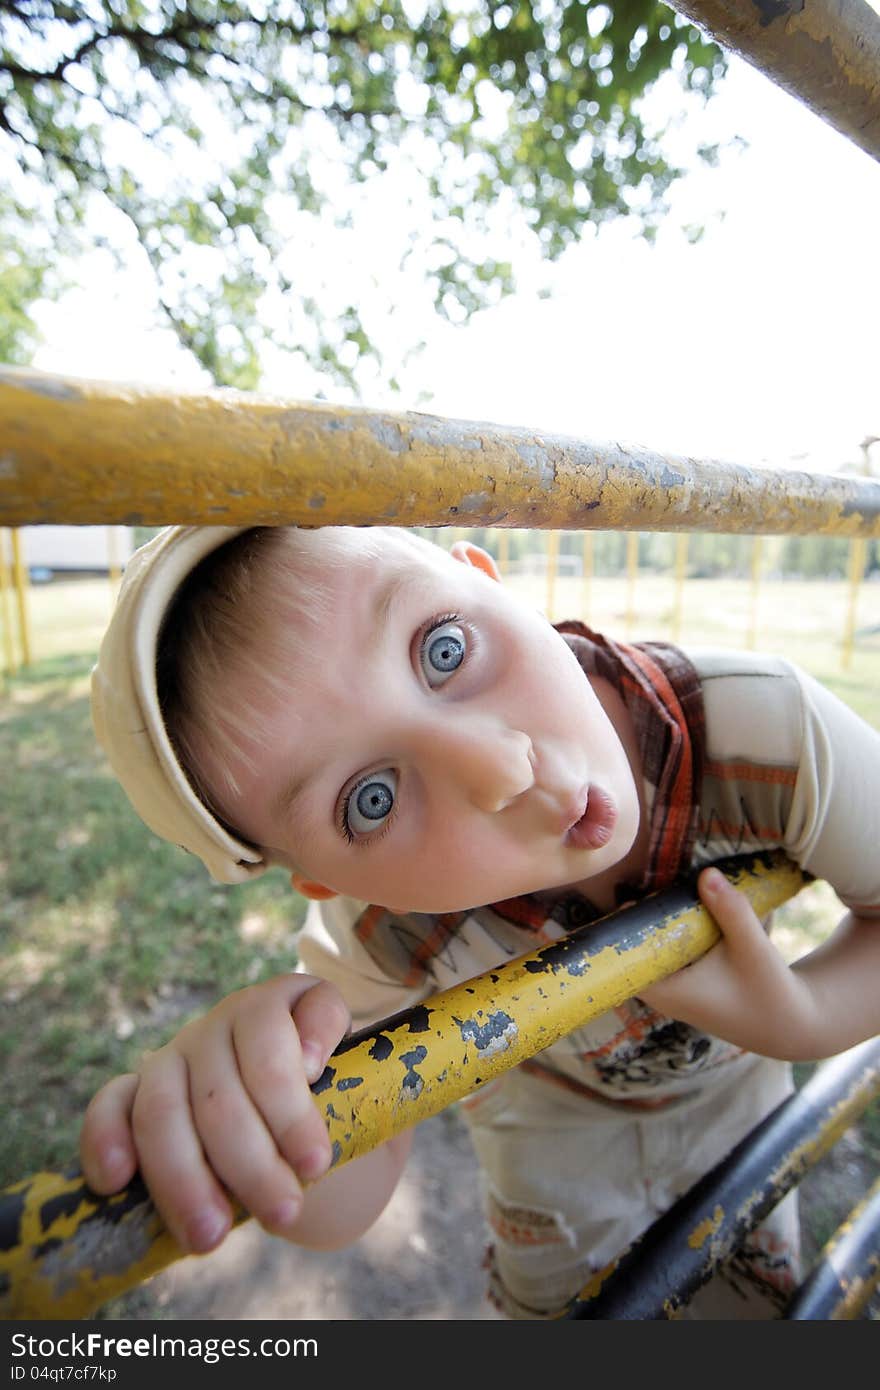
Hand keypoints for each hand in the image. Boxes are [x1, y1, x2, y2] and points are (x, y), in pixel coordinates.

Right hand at [79, 974, 349, 1252]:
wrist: (308, 1104)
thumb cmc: (340, 1092)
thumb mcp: (366, 1075)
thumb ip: (357, 1069)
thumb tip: (311, 1065)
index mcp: (280, 1003)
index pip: (273, 1044)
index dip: (290, 1106)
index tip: (316, 1162)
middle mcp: (224, 1020)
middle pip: (221, 1092)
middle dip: (251, 1163)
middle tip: (284, 1214)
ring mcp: (177, 1051)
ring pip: (163, 1108)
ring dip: (184, 1177)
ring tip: (212, 1235)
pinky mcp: (137, 1087)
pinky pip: (109, 1105)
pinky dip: (104, 1140)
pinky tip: (117, 1182)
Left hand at [640, 867, 817, 1057]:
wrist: (792, 1025)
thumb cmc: (771, 991)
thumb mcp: (753, 948)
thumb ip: (730, 910)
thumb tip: (706, 873)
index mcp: (671, 994)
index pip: (623, 964)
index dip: (621, 932)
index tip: (633, 902)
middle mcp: (666, 999)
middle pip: (633, 956)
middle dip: (639, 925)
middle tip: (650, 894)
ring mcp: (675, 997)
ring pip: (650, 958)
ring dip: (655, 932)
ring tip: (665, 901)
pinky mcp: (687, 992)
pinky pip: (665, 961)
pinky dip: (670, 941)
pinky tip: (684, 918)